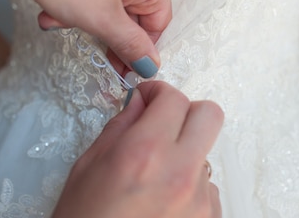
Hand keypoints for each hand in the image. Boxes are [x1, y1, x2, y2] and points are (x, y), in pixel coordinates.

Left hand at [0, 0, 171, 76]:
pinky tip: (50, 2)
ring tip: (52, 18)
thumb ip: (130, 46)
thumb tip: (151, 65)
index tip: (117, 69)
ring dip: (84, 16)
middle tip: (78, 40)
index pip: (157, 25)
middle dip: (102, 31)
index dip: (137, 52)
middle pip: (133, 12)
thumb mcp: (101, 20)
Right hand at [52, 81, 223, 217]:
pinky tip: (162, 207)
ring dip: (186, 156)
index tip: (149, 98)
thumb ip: (121, 127)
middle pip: (210, 115)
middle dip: (187, 112)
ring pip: (207, 154)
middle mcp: (180, 173)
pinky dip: (189, 189)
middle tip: (164, 125)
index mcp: (145, 153)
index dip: (158, 92)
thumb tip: (141, 103)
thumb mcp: (88, 167)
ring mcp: (199, 201)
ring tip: (155, 181)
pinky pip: (208, 188)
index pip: (173, 98)